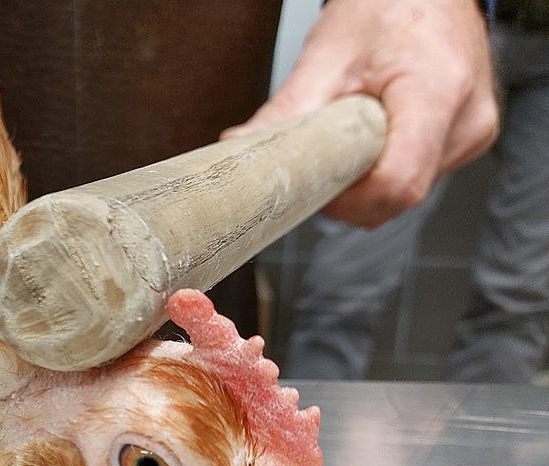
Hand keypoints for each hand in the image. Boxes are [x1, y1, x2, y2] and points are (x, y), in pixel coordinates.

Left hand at [227, 0, 497, 227]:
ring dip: (367, 180)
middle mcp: (466, 121)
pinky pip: (418, 177)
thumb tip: (238, 150)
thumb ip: (286, 112)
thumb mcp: (327, 56)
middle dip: (351, 193)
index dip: (349, 201)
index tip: (316, 185)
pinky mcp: (468, 140)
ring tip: (352, 136)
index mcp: (437, 92)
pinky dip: (385, 169)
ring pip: (407, 194)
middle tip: (322, 158)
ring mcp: (472, 134)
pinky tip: (373, 137)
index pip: (397, 185)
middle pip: (399, 196)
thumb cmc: (387, 7)